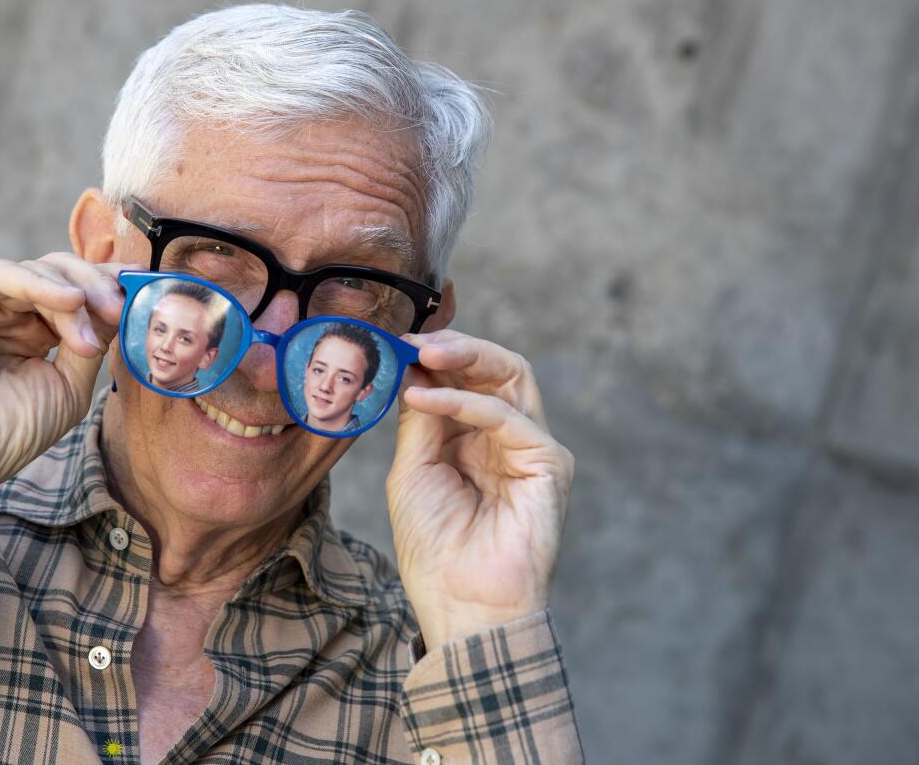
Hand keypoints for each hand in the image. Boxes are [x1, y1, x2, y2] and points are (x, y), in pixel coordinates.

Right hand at [0, 252, 136, 491]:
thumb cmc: (12, 431)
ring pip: (34, 270)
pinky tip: (69, 302)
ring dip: (73, 295)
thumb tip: (122, 300)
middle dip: (95, 287)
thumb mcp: (71, 383)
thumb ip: (92, 338)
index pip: (70, 289)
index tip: (142, 291)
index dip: (106, 285)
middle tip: (119, 310)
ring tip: (89, 333)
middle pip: (56, 272)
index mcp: (26, 329)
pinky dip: (37, 283)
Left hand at [386, 330, 573, 651]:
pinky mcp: (549, 464)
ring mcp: (532, 448)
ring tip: (420, 354)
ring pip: (512, 377)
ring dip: (465, 357)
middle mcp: (508, 438)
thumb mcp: (413, 471)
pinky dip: (464, 401)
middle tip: (412, 340)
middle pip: (495, 368)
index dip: (434, 357)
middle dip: (454, 346)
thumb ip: (420, 420)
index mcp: (476, 440)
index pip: (466, 379)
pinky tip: (423, 399)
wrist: (461, 603)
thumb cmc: (435, 547)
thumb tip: (412, 367)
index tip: (394, 343)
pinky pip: (509, 417)